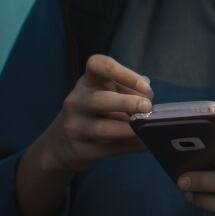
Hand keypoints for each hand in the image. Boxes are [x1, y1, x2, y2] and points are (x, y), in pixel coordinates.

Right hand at [36, 54, 151, 175]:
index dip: (122, 72)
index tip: (144, 85)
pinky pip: (110, 148)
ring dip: (130, 129)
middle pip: (99, 100)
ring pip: (102, 129)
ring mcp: (74, 127)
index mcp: (88, 81)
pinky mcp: (80, 149)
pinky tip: (147, 142)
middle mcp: (76, 102)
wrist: (63, 143)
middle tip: (147, 107)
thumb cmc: (97, 110)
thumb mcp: (109, 93)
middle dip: (126, 103)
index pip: (97, 65)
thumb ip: (130, 90)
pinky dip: (132, 146)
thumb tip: (148, 95)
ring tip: (149, 128)